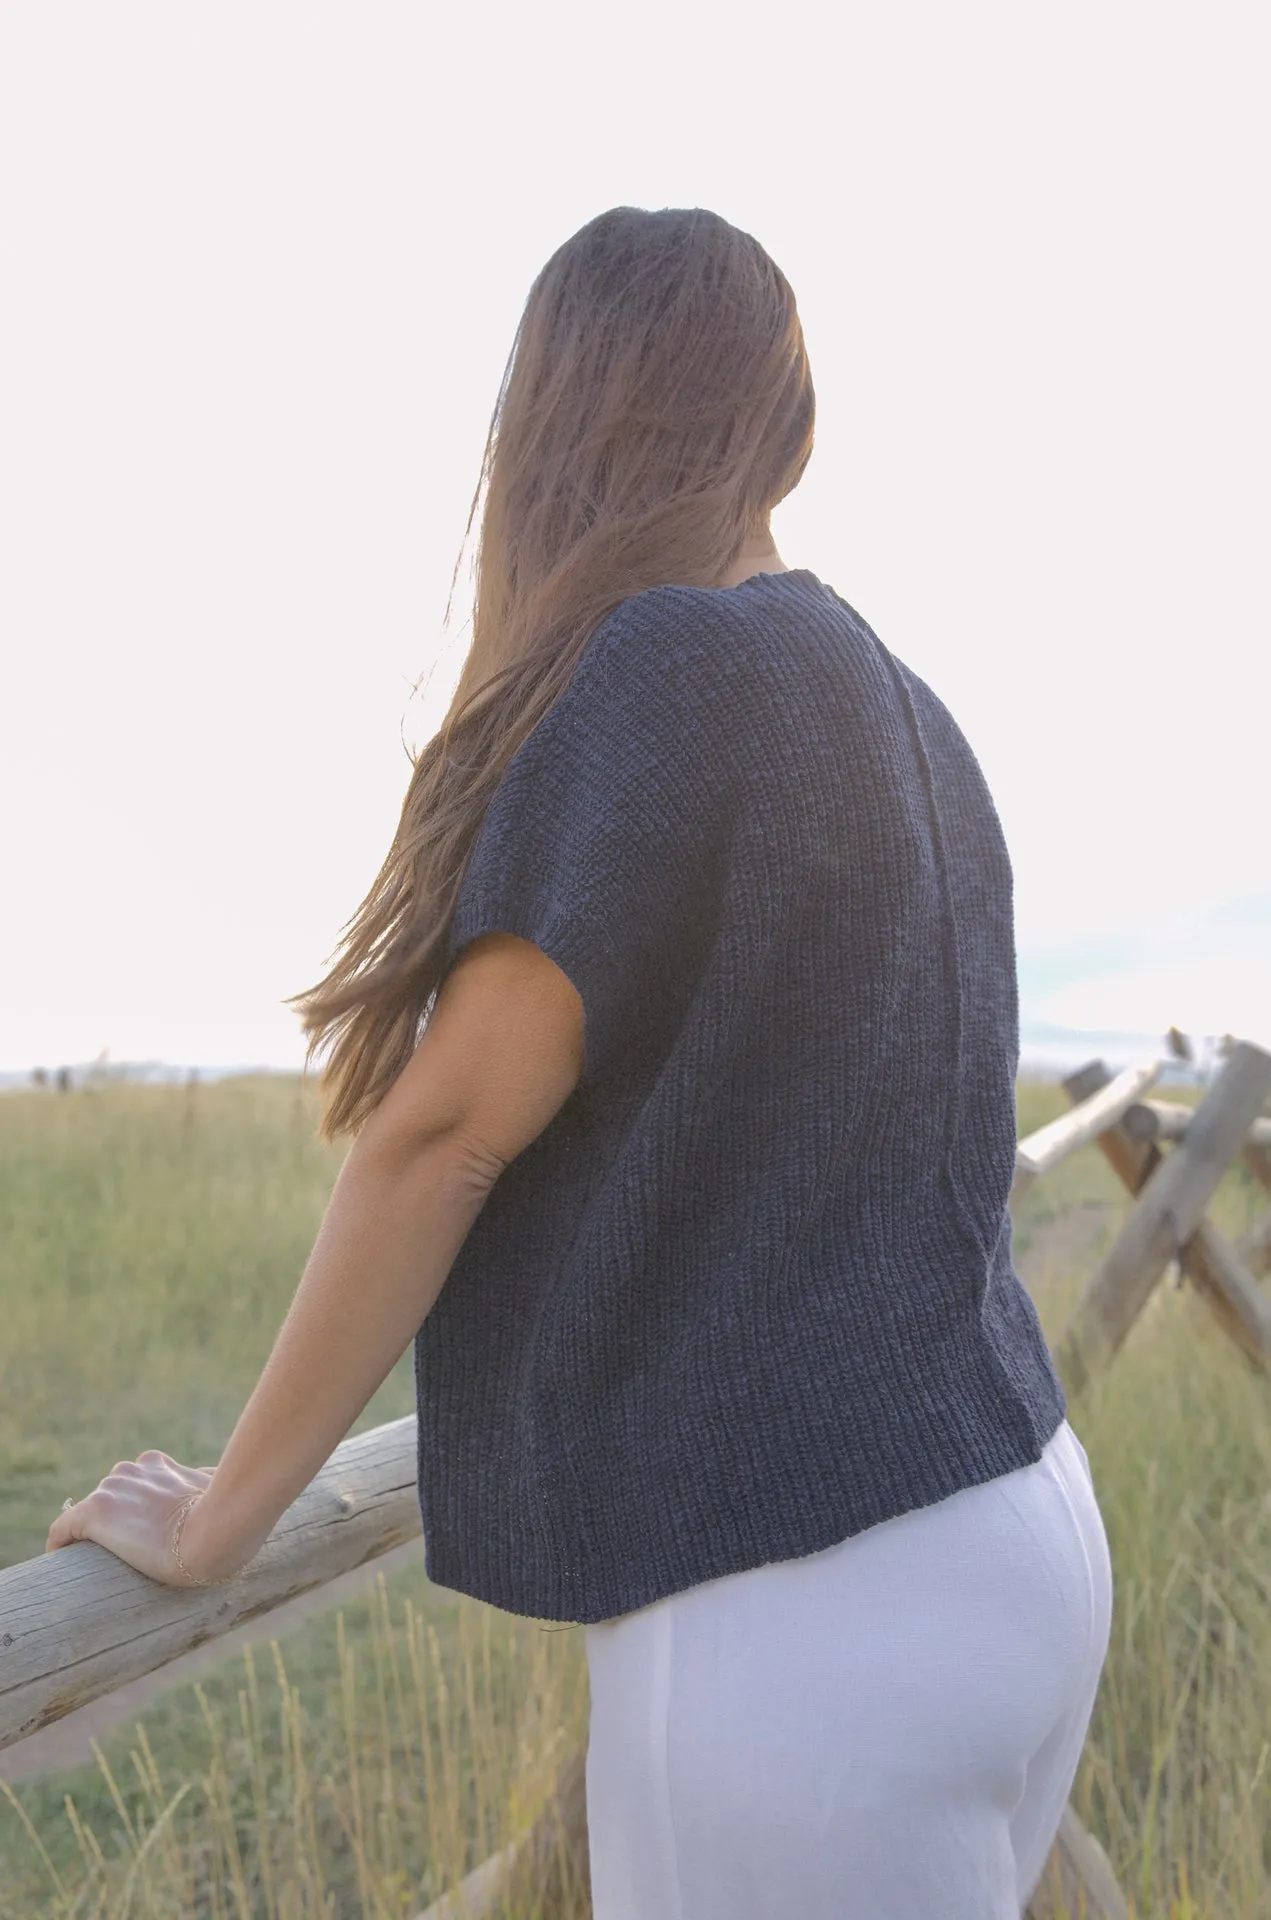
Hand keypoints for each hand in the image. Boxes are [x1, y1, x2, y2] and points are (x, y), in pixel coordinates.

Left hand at [44, 1451, 243, 1587]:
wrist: (212, 1532)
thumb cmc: (221, 1515)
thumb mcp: (212, 1489)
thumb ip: (204, 1480)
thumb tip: (208, 1476)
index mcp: (156, 1465)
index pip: (133, 1483)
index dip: (133, 1507)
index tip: (138, 1529)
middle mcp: (130, 1470)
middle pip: (109, 1497)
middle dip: (116, 1520)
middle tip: (126, 1551)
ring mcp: (111, 1490)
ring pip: (90, 1514)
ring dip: (96, 1534)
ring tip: (102, 1563)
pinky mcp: (94, 1513)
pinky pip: (63, 1529)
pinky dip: (59, 1544)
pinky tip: (60, 1560)